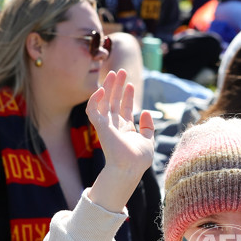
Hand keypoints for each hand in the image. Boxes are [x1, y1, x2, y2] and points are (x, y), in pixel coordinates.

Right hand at [86, 70, 154, 212]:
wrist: (130, 168)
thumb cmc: (139, 159)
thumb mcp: (148, 140)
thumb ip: (148, 127)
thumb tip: (147, 112)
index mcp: (125, 128)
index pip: (124, 107)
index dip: (126, 95)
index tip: (130, 84)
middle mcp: (114, 125)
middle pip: (114, 101)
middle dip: (117, 86)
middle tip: (121, 71)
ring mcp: (106, 125)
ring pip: (103, 101)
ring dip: (107, 87)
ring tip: (113, 73)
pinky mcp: (100, 126)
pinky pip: (92, 110)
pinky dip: (95, 99)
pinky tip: (101, 89)